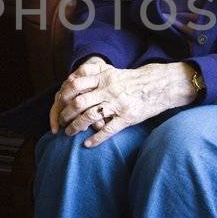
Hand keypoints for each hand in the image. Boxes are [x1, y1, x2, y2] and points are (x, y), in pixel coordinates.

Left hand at [50, 56, 197, 146]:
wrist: (158, 85)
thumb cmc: (132, 80)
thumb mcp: (112, 72)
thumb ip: (94, 75)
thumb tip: (71, 81)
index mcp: (103, 77)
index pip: (75, 84)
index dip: (63, 96)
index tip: (58, 104)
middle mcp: (108, 89)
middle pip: (78, 103)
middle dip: (66, 115)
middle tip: (61, 122)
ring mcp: (117, 104)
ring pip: (90, 117)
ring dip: (76, 127)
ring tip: (70, 133)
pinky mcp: (127, 117)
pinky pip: (108, 130)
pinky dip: (95, 139)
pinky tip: (87, 144)